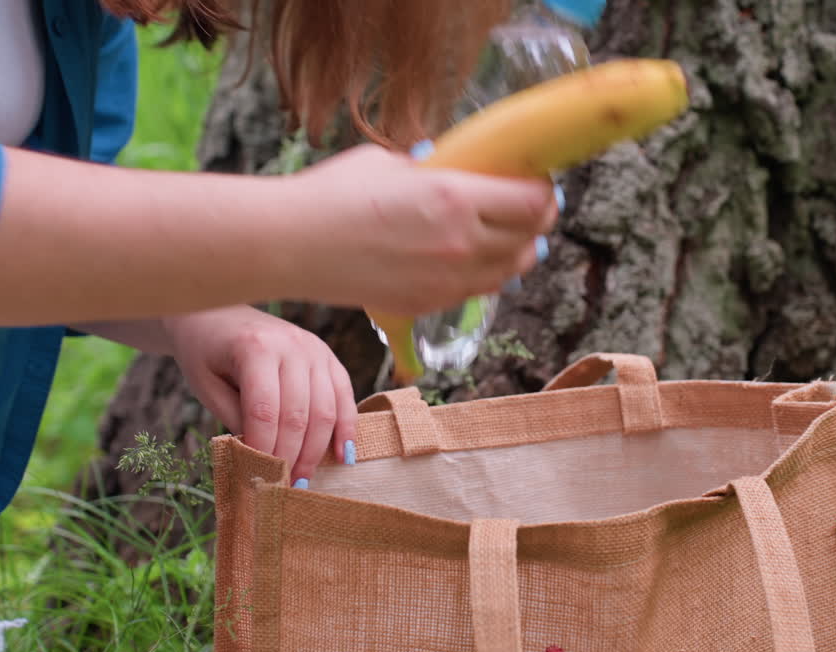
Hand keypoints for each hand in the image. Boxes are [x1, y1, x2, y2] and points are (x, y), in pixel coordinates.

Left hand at [163, 306, 356, 480]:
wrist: (217, 314)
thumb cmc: (206, 353)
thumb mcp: (206, 386)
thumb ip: (236, 418)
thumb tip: (264, 458)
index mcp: (255, 347)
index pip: (264, 410)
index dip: (263, 448)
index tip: (256, 478)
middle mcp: (291, 345)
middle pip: (298, 414)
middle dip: (290, 457)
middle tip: (281, 489)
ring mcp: (315, 349)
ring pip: (325, 410)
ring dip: (315, 451)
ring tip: (302, 480)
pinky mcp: (328, 356)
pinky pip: (344, 396)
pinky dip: (345, 428)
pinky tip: (342, 455)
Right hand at [285, 144, 558, 315]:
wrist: (290, 245)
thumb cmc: (332, 194)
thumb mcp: (392, 163)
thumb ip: (435, 170)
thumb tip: (459, 170)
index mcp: (454, 197)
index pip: (532, 202)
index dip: (544, 192)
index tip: (538, 183)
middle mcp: (460, 242)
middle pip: (530, 238)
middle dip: (537, 221)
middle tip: (531, 208)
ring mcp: (446, 279)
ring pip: (510, 270)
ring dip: (518, 251)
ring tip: (508, 235)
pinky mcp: (427, 303)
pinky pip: (478, 290)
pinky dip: (487, 274)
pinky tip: (474, 258)